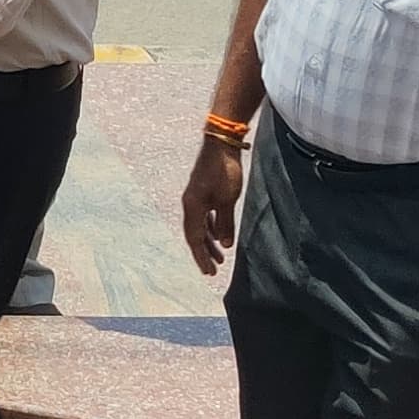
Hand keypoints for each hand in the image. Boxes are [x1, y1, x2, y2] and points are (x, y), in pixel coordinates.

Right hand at [180, 134, 245, 275]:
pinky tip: (220, 235)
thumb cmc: (224, 171)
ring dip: (208, 241)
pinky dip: (211, 228)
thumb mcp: (228, 200)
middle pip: (194, 234)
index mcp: (193, 207)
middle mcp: (190, 204)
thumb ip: (225, 223)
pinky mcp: (202, 192)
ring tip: (220, 257)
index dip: (202, 257)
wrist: (221, 145)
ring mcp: (195, 198)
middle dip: (204, 253)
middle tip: (213, 270)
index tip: (209, 273)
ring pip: (199, 225)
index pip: (195, 239)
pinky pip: (204, 216)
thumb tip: (225, 244)